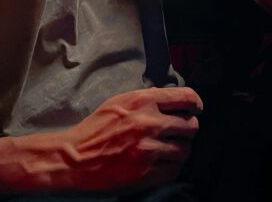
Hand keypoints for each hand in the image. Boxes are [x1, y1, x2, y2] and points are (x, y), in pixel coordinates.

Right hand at [58, 86, 201, 193]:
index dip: (195, 103)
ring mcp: (148, 150)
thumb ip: (147, 99)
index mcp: (143, 101)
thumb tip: (172, 101)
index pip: (185, 97)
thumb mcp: (120, 102)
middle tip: (182, 132)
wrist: (75, 158)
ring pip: (185, 150)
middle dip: (189, 128)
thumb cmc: (96, 128)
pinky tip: (163, 163)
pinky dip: (172, 167)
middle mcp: (149, 123)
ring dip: (181, 150)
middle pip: (190, 126)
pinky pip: (174, 171)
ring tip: (171, 149)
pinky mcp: (145, 173)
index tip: (196, 108)